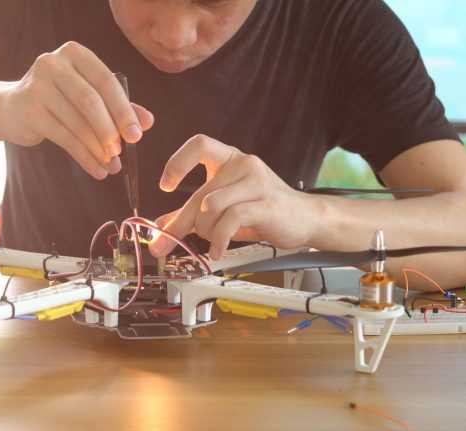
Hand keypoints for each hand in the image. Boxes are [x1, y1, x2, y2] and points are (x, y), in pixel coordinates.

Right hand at [0, 41, 154, 178]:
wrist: (12, 108)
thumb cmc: (59, 100)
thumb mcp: (89, 96)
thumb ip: (119, 106)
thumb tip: (148, 122)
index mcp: (74, 53)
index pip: (105, 81)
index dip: (124, 110)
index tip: (138, 135)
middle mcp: (53, 64)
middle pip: (90, 101)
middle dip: (110, 130)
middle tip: (122, 153)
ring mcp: (37, 86)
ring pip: (77, 122)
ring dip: (98, 149)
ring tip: (112, 166)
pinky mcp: (28, 111)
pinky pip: (64, 138)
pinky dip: (84, 157)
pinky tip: (96, 170)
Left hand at [149, 134, 319, 259]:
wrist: (305, 219)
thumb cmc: (264, 210)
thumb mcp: (224, 207)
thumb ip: (193, 213)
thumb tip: (161, 224)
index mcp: (230, 158)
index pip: (199, 145)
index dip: (178, 163)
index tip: (166, 186)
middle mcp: (243, 164)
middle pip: (199, 192)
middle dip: (180, 223)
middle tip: (163, 243)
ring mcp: (256, 182)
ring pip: (210, 206)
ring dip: (205, 231)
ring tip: (213, 241)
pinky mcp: (265, 204)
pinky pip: (230, 220)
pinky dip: (219, 239)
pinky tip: (218, 250)